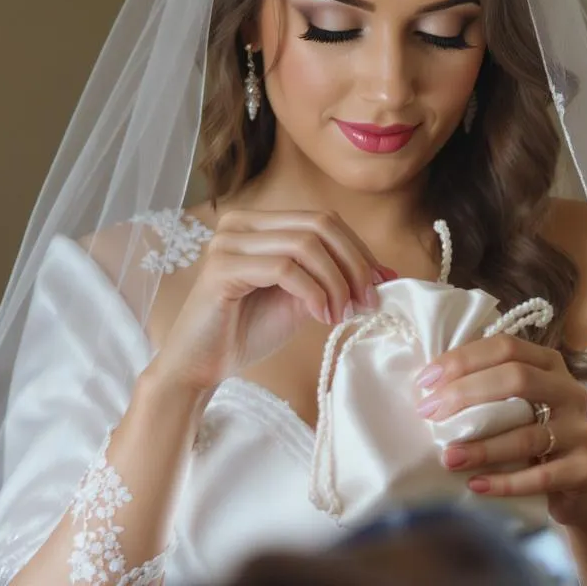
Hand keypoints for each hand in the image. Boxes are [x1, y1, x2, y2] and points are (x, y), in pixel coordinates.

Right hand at [152, 210, 389, 393]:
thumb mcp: (300, 299)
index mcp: (259, 223)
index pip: (324, 220)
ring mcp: (228, 242)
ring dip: (335, 282)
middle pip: (320, 225)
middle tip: (367, 301)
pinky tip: (321, 317)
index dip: (359, 250)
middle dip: (354, 264)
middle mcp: (240, 223)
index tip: (383, 285)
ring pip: (306, 245)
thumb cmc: (247, 331)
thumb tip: (386, 274)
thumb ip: (331, 279)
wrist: (201, 366)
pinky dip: (314, 293)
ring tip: (341, 314)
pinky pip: (284, 269)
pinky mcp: (221, 268)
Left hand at [414, 334, 586, 526]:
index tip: (425, 382)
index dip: (463, 360)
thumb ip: (483, 384)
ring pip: (527, 435)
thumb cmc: (533, 430)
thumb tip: (427, 384)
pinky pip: (542, 477)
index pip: (505, 347)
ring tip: (448, 458)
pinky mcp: (584, 470)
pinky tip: (476, 485)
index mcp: (548, 363)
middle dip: (467, 394)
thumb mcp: (515, 401)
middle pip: (518, 380)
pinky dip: (506, 483)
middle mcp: (569, 390)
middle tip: (430, 414)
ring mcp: (580, 430)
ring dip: (482, 447)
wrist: (582, 478)